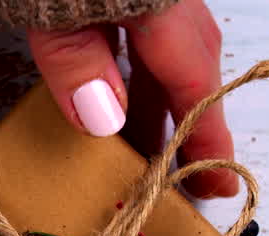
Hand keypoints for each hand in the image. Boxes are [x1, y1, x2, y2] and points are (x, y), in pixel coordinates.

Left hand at [27, 0, 236, 198]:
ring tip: (139, 148)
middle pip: (190, 71)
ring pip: (171, 52)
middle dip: (184, 128)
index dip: (208, 140)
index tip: (219, 185)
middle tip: (176, 179)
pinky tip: (119, 89)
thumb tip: (105, 123)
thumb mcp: (50, 14)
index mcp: (161, 6)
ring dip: (157, 101)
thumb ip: (76, 63)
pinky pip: (152, 31)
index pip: (194, 83)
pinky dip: (141, 68)